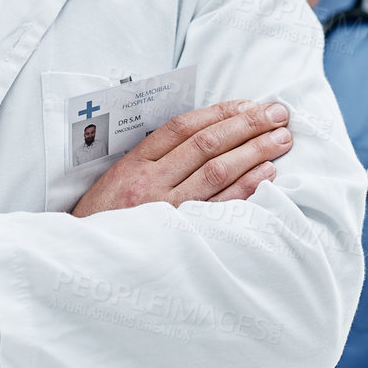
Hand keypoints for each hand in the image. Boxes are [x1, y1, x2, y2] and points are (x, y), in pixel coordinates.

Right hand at [72, 99, 292, 217]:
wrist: (86, 263)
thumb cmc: (106, 219)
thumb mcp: (118, 179)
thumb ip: (154, 157)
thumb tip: (205, 132)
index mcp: (135, 163)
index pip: (183, 127)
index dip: (220, 112)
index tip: (249, 104)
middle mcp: (150, 182)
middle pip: (206, 145)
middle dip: (246, 126)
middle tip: (278, 114)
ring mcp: (166, 210)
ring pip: (217, 171)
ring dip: (254, 152)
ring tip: (281, 140)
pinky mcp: (181, 235)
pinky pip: (220, 207)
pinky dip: (246, 187)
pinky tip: (267, 174)